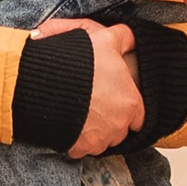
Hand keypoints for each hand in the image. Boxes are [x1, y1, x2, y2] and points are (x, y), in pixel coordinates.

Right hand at [32, 16, 142, 158]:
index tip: (115, 102)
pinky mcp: (79, 148)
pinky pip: (81, 148)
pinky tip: (69, 124)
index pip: (138, 117)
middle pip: (120, 131)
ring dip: (94, 132)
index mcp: (131, 103)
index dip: (127, 109)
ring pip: (102, 142)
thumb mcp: (104, 40)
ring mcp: (99, 140)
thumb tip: (132, 36)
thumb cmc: (79, 62)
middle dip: (110, 122)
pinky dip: (76, 140)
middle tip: (95, 106)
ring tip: (80, 115)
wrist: (47, 83)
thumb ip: (123, 38)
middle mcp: (119, 125)